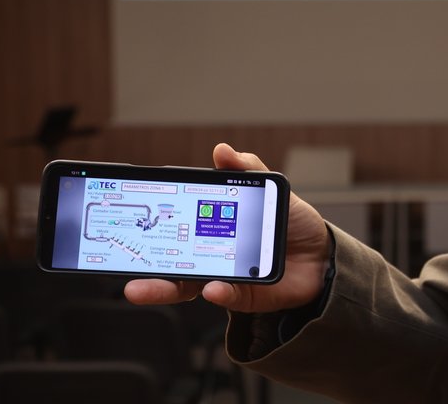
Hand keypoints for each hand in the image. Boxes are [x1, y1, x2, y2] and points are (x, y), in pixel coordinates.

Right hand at [124, 143, 331, 312]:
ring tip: (143, 287)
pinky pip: (228, 295)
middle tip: (123, 266)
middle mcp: (211, 255)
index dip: (153, 225)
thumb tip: (222, 150)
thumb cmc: (292, 223)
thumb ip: (248, 171)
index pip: (176, 227)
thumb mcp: (270, 190)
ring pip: (187, 286)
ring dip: (164, 288)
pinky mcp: (245, 295)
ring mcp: (225, 277)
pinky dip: (219, 292)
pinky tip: (213, 287)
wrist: (324, 255)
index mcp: (212, 228)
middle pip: (171, 263)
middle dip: (144, 267)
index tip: (129, 219)